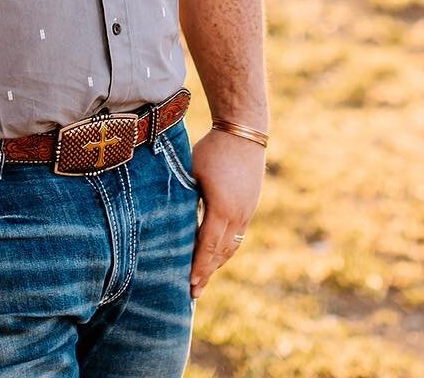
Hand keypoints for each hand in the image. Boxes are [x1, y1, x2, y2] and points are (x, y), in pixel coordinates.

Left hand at [187, 128, 264, 298]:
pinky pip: (238, 234)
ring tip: (205, 277)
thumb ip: (188, 198)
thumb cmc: (213, 149)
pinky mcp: (250, 205)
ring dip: (218, 263)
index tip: (190, 284)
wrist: (244, 132)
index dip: (198, 266)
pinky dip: (227, 248)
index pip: (208, 245)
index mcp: (221, 208)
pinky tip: (217, 254)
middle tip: (194, 292)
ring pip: (232, 245)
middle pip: (221, 252)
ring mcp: (247, 211)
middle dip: (207, 272)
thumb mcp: (195, 172)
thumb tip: (173, 220)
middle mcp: (238, 215)